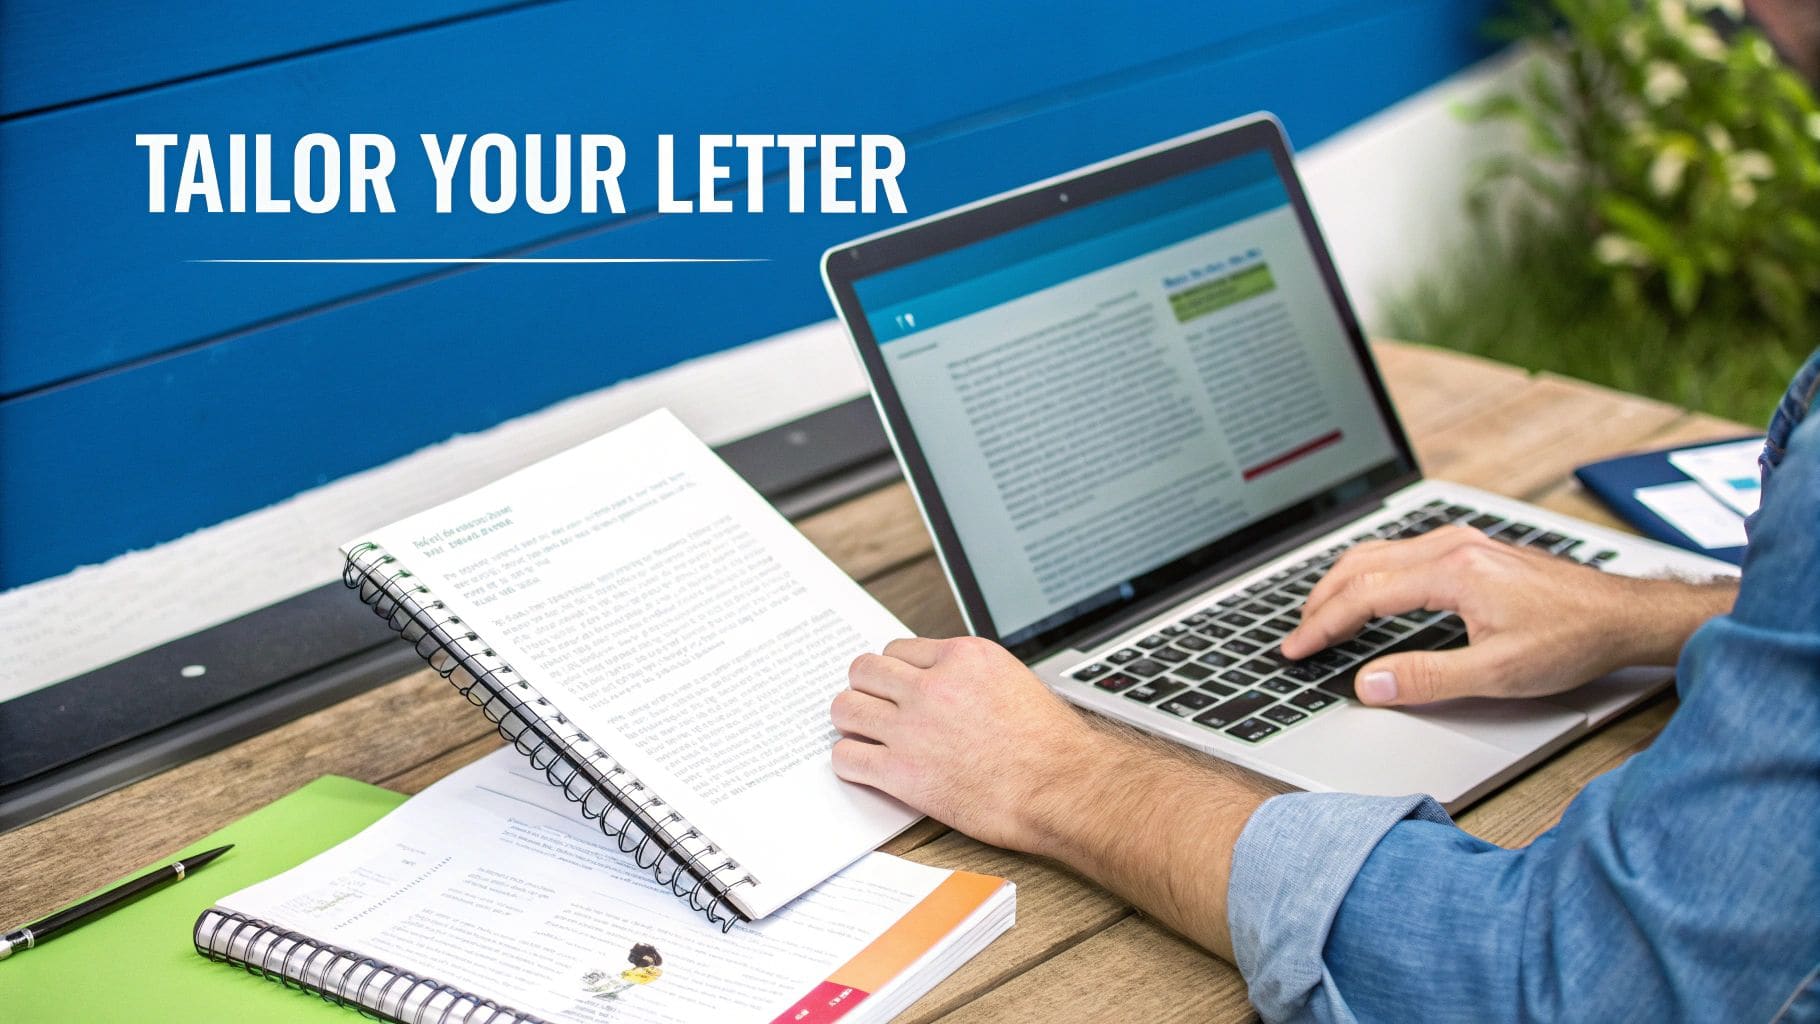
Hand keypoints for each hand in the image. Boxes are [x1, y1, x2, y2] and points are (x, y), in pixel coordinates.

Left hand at [830, 634, 1277, 963]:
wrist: (1062, 788)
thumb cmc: (1053, 747)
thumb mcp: (1015, 682)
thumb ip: (971, 676)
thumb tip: (946, 680)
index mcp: (963, 657)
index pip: (898, 649)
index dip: (896, 672)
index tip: (897, 687)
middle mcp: (932, 686)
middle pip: (864, 670)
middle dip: (867, 689)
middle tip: (873, 706)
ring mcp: (913, 728)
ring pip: (845, 707)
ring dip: (852, 720)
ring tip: (863, 733)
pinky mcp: (902, 772)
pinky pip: (847, 757)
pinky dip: (851, 761)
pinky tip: (866, 766)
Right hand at [1279, 525, 1733, 706]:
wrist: (1623, 615)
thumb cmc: (1571, 639)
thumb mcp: (1497, 673)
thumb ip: (1426, 678)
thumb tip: (1369, 684)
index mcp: (1451, 570)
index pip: (1364, 595)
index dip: (1323, 625)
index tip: (1297, 649)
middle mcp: (1451, 546)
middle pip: (1360, 564)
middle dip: (1321, 602)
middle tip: (1297, 637)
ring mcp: (1461, 543)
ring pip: (1378, 553)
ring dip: (1342, 585)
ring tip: (1321, 618)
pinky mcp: (1470, 549)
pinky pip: (1400, 553)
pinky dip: (1369, 576)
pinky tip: (1368, 596)